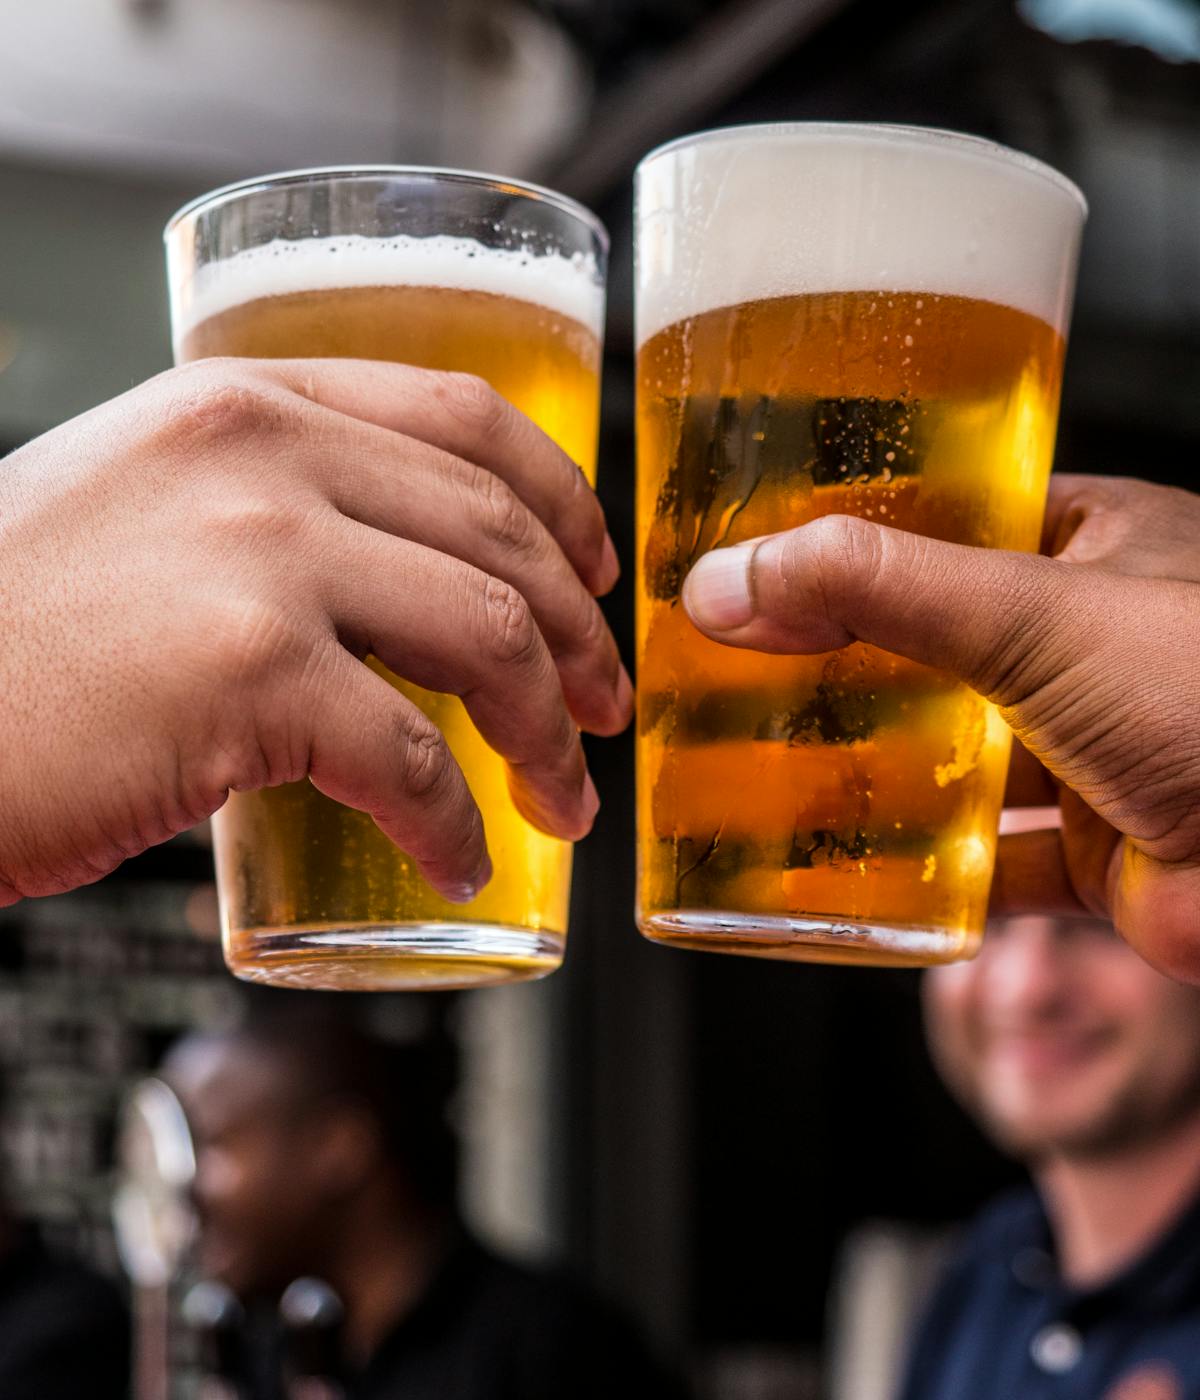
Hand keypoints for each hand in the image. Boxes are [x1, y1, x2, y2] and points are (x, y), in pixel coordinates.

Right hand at [0, 359, 630, 905]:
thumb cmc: (7, 629)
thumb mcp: (142, 506)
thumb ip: (263, 514)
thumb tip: (388, 595)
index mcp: (246, 402)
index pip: (464, 417)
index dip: (563, 499)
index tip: (597, 573)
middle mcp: (263, 454)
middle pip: (499, 534)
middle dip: (581, 636)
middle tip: (604, 709)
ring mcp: (258, 557)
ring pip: (485, 639)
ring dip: (549, 733)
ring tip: (564, 799)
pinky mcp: (246, 675)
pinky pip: (407, 760)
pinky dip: (454, 825)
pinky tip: (460, 863)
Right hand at [682, 475, 1199, 978]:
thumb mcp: (1033, 613)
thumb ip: (877, 590)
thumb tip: (731, 583)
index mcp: (1094, 548)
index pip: (947, 526)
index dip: (853, 543)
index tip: (760, 561)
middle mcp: (1091, 646)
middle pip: (935, 650)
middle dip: (846, 669)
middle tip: (742, 672)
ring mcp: (1093, 751)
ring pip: (955, 760)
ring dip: (874, 774)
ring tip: (766, 771)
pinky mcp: (1097, 853)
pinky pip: (986, 862)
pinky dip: (923, 873)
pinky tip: (852, 873)